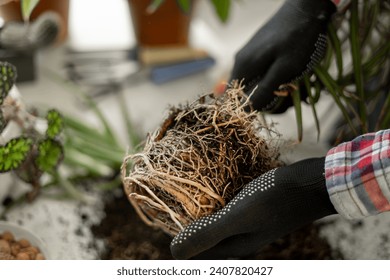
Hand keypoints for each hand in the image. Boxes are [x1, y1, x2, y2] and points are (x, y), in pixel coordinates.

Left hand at [170, 157, 336, 258]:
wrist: (312, 184)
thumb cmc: (277, 198)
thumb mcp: (240, 215)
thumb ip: (209, 233)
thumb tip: (173, 251)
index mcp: (233, 248)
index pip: (195, 253)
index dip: (177, 239)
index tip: (160, 215)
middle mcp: (238, 240)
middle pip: (203, 240)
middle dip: (184, 226)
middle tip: (168, 204)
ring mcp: (246, 226)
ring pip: (213, 225)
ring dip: (197, 214)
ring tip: (182, 196)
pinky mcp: (252, 211)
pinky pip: (225, 212)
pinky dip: (213, 204)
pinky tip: (209, 190)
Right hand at [231, 0, 335, 112]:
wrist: (307, 8)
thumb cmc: (298, 38)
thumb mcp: (285, 68)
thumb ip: (264, 90)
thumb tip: (247, 110)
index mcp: (244, 66)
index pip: (234, 98)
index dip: (250, 108)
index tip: (273, 106)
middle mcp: (242, 62)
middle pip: (247, 93)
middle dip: (269, 100)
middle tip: (291, 96)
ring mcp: (251, 56)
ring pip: (257, 84)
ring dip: (277, 90)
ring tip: (298, 87)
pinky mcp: (260, 53)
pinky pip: (264, 74)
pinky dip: (278, 80)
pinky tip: (294, 77)